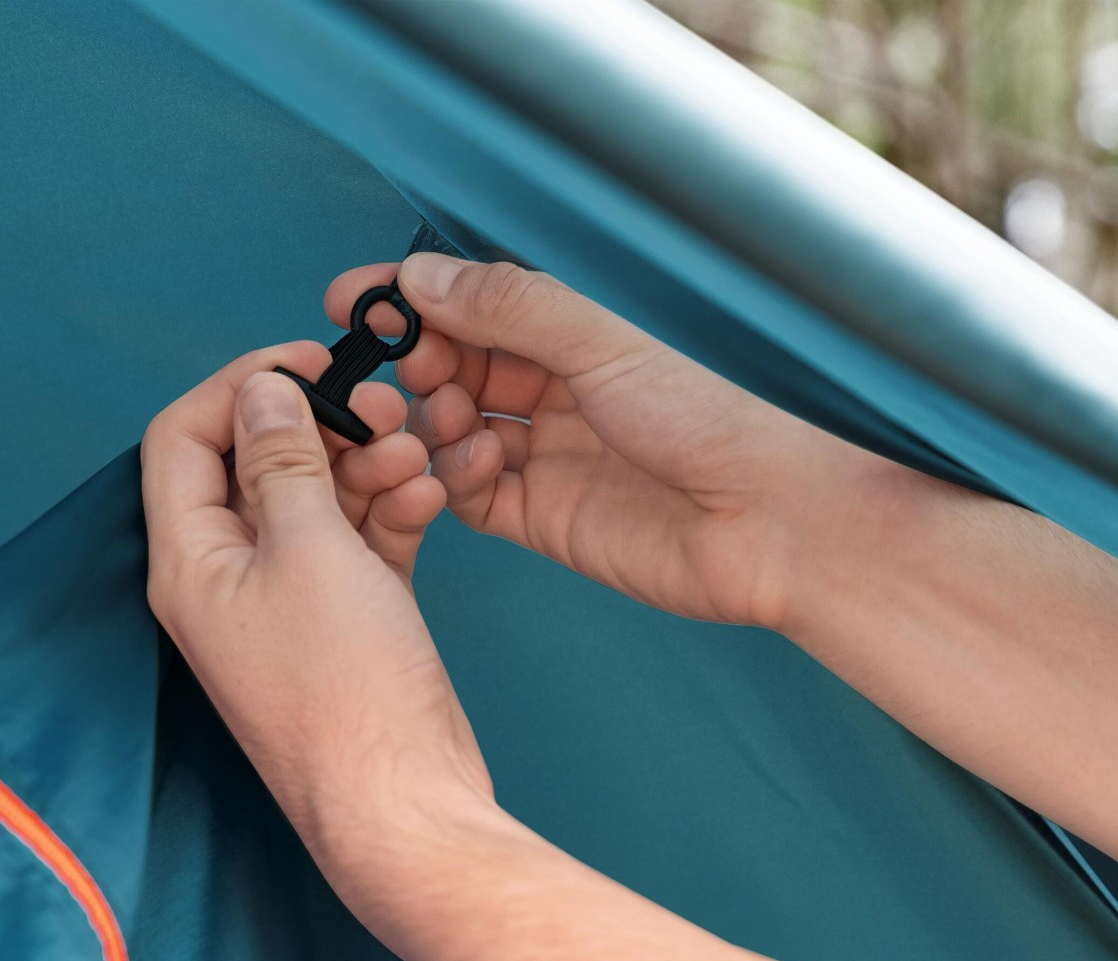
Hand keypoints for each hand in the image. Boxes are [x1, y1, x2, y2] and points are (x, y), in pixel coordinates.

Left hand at [141, 342, 493, 856]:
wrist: (404, 803)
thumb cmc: (345, 693)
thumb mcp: (311, 550)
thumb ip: (282, 460)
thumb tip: (260, 388)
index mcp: (189, 559)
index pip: (182, 437)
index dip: (240, 385)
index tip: (307, 359)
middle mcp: (226, 577)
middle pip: (254, 462)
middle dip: (319, 423)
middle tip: (380, 405)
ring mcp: (285, 601)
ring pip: (314, 499)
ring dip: (364, 464)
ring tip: (413, 453)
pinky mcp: (340, 621)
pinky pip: (355, 543)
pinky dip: (388, 511)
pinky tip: (425, 498)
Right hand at [327, 254, 919, 630]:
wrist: (767, 527)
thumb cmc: (710, 426)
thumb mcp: (602, 348)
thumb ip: (512, 311)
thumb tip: (424, 276)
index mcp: (570, 343)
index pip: (470, 311)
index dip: (410, 304)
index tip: (351, 299)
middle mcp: (552, 398)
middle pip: (453, 373)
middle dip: (420, 367)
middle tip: (412, 369)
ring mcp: (542, 460)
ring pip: (450, 436)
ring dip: (433, 426)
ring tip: (449, 426)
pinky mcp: (540, 520)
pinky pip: (468, 497)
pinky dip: (452, 482)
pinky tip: (468, 471)